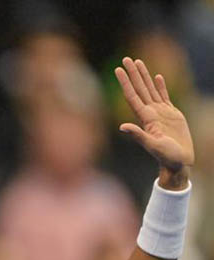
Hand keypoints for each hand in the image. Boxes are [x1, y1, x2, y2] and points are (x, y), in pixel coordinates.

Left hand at [115, 57, 193, 180]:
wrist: (178, 163)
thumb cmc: (165, 157)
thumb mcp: (152, 146)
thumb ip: (138, 135)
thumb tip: (122, 126)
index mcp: (145, 118)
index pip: (132, 96)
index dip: (125, 82)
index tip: (118, 69)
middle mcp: (150, 113)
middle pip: (140, 89)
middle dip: (133, 73)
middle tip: (126, 59)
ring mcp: (161, 113)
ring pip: (150, 90)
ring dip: (144, 76)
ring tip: (138, 62)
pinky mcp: (172, 115)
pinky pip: (165, 96)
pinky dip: (160, 86)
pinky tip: (157, 76)